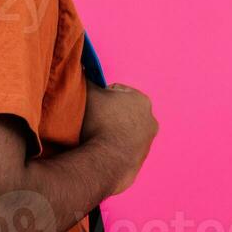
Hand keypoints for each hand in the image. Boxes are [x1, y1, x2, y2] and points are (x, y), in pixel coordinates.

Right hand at [80, 79, 157, 195]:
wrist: (105, 161)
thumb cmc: (99, 123)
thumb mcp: (88, 94)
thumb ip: (86, 79)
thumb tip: (81, 69)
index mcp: (141, 100)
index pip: (116, 92)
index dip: (100, 98)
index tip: (92, 107)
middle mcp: (150, 120)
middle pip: (122, 112)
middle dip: (108, 115)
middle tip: (92, 122)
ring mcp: (147, 143)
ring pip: (124, 132)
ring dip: (112, 133)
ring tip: (96, 138)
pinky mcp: (140, 161)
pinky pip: (123, 150)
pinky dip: (114, 149)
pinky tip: (102, 151)